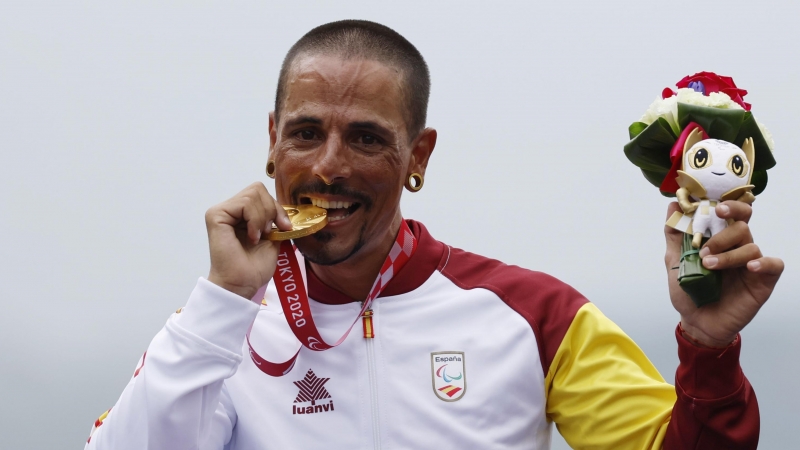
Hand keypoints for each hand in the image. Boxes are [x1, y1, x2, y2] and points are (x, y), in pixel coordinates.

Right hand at [205, 182, 292, 299]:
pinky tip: (252, 237)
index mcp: (243, 214)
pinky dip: (254, 220)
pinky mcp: (216, 215)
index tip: (285, 227)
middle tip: (269, 232)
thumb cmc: (254, 267)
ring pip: (253, 194)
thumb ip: (277, 220)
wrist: (243, 284)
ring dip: (263, 217)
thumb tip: (289, 209)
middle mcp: (230, 209)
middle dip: (272, 210)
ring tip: (258, 236)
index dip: (277, 208)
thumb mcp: (274, 237)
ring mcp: (221, 211)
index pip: (262, 194)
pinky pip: (244, 203)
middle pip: (258, 189)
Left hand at [664, 201, 783, 346]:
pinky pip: (773, 265)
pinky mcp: (762, 282)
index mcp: (719, 239)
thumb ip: (674, 235)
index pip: (732, 214)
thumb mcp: (674, 261)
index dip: (728, 206)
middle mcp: (737, 248)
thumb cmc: (688, 291)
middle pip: (742, 226)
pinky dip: (763, 263)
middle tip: (705, 248)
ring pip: (751, 245)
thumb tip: (672, 206)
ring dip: (728, 255)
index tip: (716, 208)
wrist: (696, 322)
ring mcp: (751, 264)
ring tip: (709, 266)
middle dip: (722, 234)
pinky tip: (749, 268)